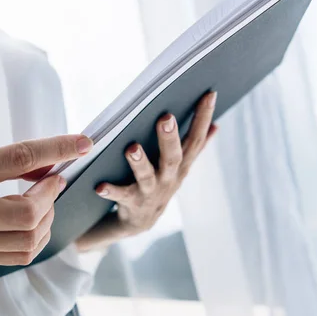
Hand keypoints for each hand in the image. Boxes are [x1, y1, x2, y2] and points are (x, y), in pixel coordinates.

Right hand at [0, 135, 92, 265]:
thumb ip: (11, 160)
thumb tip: (52, 166)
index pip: (18, 159)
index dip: (56, 149)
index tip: (82, 143)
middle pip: (27, 212)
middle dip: (51, 195)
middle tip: (53, 182)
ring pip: (28, 239)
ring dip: (47, 218)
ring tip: (42, 203)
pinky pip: (21, 255)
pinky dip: (38, 237)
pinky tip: (34, 224)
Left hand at [75, 92, 216, 249]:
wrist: (141, 222)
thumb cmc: (160, 184)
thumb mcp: (180, 166)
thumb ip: (196, 147)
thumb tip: (216, 125)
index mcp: (181, 166)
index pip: (196, 139)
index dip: (203, 117)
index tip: (209, 93)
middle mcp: (169, 179)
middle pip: (172, 157)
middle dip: (169, 138)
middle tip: (166, 117)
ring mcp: (150, 192)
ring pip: (146, 176)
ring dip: (139, 162)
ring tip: (131, 148)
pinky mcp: (132, 203)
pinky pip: (120, 197)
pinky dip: (110, 191)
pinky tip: (99, 186)